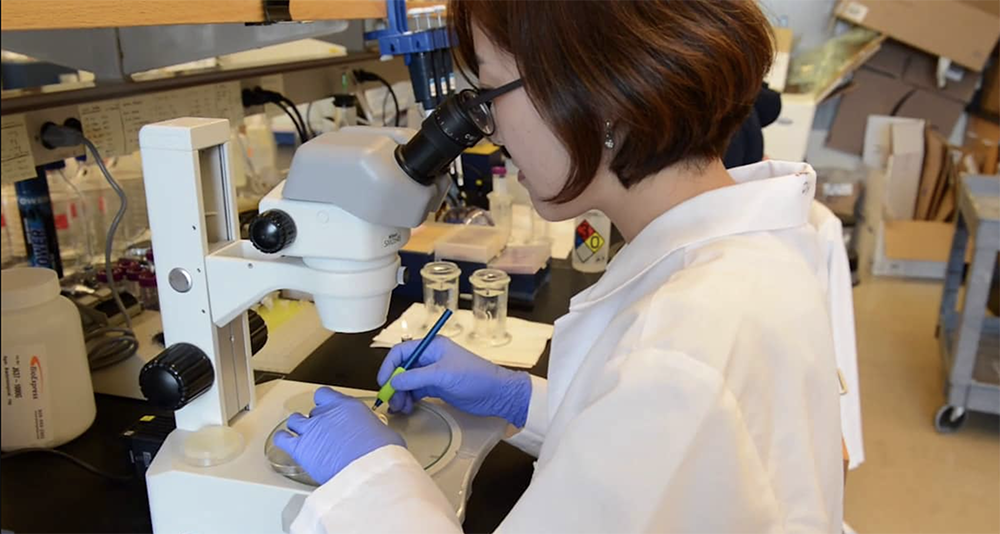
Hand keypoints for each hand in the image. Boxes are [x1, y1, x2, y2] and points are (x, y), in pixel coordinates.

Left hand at [274, 387, 404, 484]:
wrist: (367, 468)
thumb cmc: (379, 451)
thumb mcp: (385, 433)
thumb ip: (373, 429)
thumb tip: (378, 435)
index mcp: (346, 406)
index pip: (326, 395)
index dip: (325, 402)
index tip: (329, 409)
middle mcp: (326, 414)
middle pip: (313, 410)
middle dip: (316, 419)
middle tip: (323, 430)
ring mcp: (311, 430)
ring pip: (294, 421)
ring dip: (298, 427)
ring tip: (303, 435)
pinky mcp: (300, 448)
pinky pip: (282, 439)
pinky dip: (283, 440)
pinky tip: (287, 443)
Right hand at [377, 337, 531, 426]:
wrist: (496, 394)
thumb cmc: (474, 377)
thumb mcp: (442, 375)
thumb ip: (416, 378)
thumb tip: (393, 381)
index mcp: (431, 347)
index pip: (401, 352)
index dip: (389, 366)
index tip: (384, 383)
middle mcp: (430, 358)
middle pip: (402, 368)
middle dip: (394, 384)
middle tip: (391, 401)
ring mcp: (433, 374)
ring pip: (408, 382)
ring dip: (401, 394)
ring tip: (400, 408)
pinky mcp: (438, 388)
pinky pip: (416, 392)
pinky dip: (409, 399)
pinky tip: (407, 408)